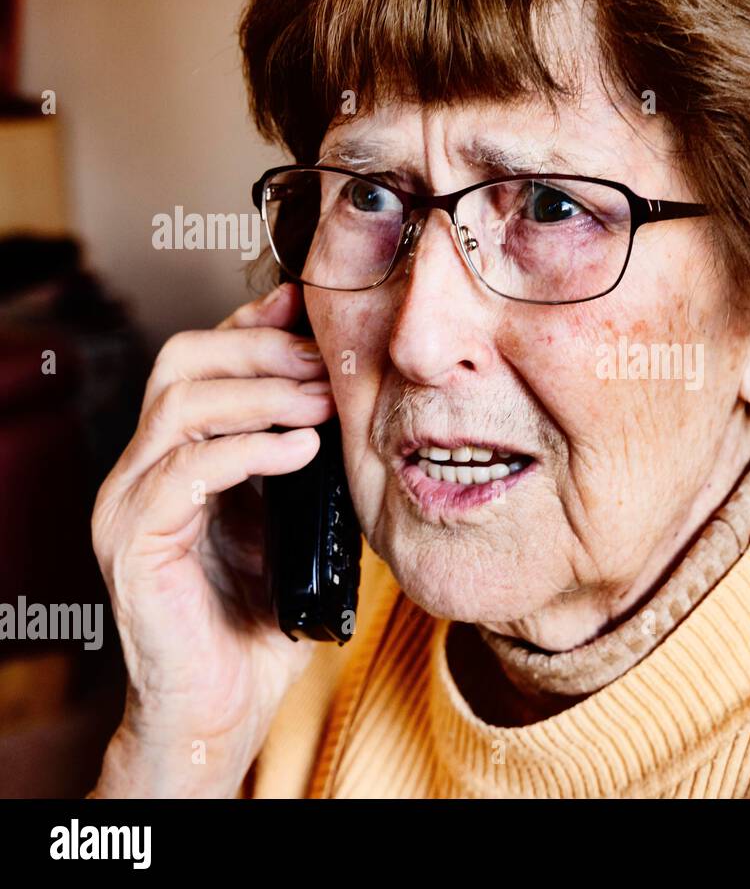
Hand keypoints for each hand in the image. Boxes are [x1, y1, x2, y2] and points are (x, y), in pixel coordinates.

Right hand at [90, 283, 333, 796]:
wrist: (222, 707)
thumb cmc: (262, 620)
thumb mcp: (295, 524)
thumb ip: (305, 466)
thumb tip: (355, 404)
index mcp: (179, 457)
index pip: (203, 361)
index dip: (255, 324)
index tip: (311, 305)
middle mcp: (143, 469)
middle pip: (182, 363)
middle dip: (260, 348)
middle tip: (325, 362)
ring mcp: (130, 503)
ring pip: (179, 405)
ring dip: (262, 393)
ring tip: (322, 402)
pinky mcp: (134, 542)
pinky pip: (182, 471)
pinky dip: (246, 449)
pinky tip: (298, 450)